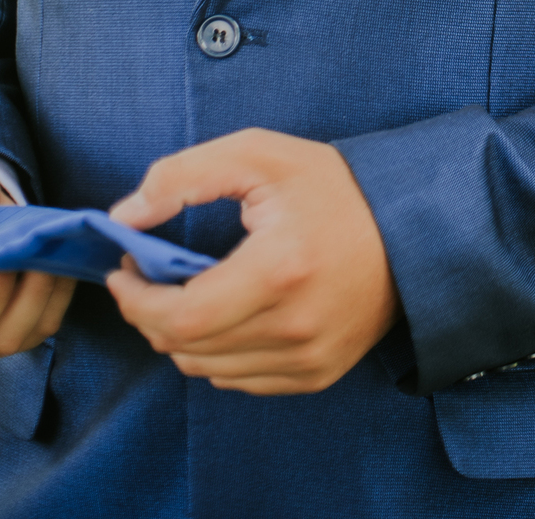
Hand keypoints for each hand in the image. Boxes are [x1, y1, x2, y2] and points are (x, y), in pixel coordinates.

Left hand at [106, 129, 399, 394]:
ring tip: (185, 290)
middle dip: (150, 313)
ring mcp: (307, 359)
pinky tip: (225, 311)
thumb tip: (125, 218)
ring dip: (181, 334)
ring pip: (208, 370)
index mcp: (279, 271)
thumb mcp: (258, 154)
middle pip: (187, 349)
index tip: (124, 269)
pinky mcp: (316, 375)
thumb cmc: (332, 186)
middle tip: (145, 275)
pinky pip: (240, 380)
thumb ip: (183, 176)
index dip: (138, 300)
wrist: (410, 227)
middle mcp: (294, 327)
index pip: (181, 317)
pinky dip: (217, 352)